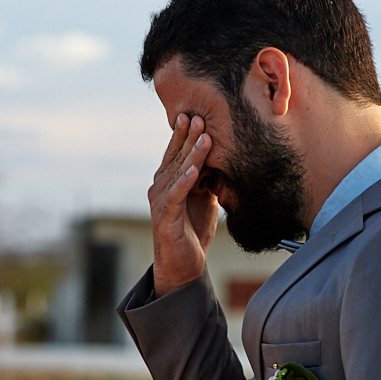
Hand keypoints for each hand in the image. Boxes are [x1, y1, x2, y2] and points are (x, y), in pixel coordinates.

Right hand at [149, 114, 218, 295]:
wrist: (183, 266)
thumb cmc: (192, 231)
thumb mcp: (204, 199)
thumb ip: (207, 178)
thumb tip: (221, 159)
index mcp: (168, 181)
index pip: (177, 152)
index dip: (186, 133)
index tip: (197, 113)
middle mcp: (160, 188)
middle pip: (176, 157)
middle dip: (188, 137)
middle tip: (200, 116)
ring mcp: (160, 202)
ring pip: (177, 173)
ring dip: (191, 155)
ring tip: (204, 138)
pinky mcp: (164, 219)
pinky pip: (175, 197)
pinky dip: (184, 183)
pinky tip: (194, 172)